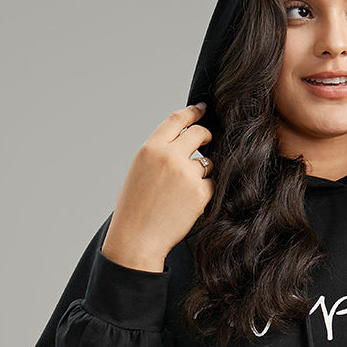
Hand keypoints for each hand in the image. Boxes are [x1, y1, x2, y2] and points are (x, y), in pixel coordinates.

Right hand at [102, 103, 215, 269]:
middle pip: (198, 134)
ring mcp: (187, 174)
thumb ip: (159, 153)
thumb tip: (182, 142)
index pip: (177, 120)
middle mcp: (170, 157)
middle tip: (208, 139)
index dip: (192, 112)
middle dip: (206, 135)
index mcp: (150, 148)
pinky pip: (211, 183)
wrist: (137, 238)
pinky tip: (189, 202)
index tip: (202, 109)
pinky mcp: (201, 192)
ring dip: (201, 171)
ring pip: (206, 162)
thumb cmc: (135, 208)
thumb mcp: (140, 170)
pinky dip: (205, 191)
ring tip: (182, 190)